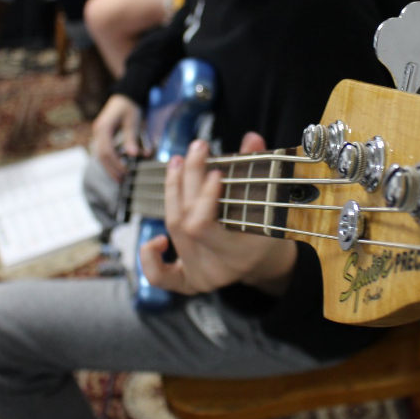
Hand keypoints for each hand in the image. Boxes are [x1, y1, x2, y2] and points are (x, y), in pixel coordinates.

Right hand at [91, 94, 142, 178]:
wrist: (126, 95)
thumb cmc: (130, 107)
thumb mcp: (133, 122)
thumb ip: (131, 138)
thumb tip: (133, 155)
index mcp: (103, 128)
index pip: (107, 151)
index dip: (116, 164)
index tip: (126, 172)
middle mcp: (98, 131)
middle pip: (101, 155)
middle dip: (111, 169)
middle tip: (122, 180)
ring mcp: (99, 133)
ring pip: (101, 154)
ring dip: (110, 166)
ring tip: (120, 177)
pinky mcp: (103, 134)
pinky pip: (104, 150)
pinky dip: (111, 159)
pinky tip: (118, 166)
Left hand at [139, 133, 297, 296]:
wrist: (267, 263)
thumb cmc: (270, 231)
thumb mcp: (270, 205)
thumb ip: (258, 171)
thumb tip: (251, 137)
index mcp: (236, 256)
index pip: (202, 226)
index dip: (203, 197)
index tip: (216, 171)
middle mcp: (212, 269)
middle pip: (183, 222)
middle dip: (188, 180)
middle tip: (197, 149)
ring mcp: (197, 276)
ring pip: (173, 230)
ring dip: (172, 192)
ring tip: (179, 162)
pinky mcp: (186, 281)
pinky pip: (159, 275)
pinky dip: (149, 257)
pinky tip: (156, 239)